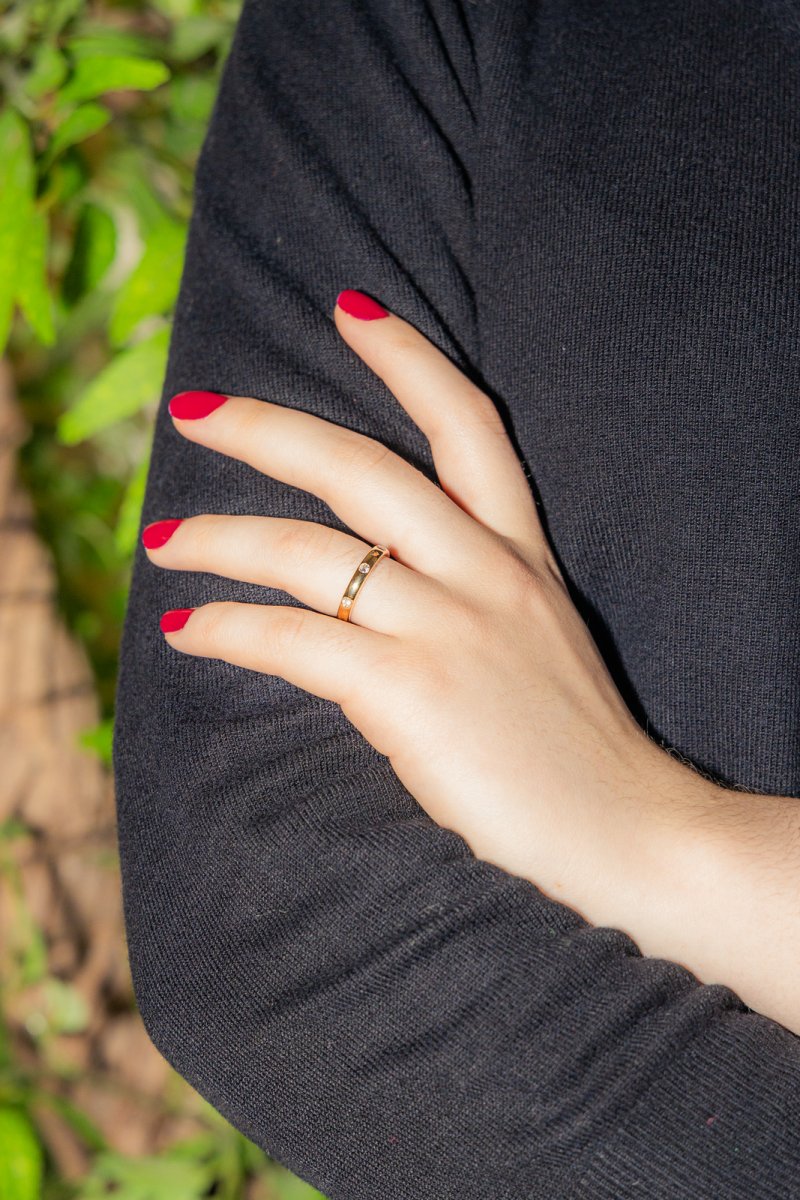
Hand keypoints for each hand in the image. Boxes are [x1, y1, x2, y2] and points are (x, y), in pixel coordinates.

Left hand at [142, 288, 712, 925]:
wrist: (628, 835)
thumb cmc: (575, 751)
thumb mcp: (536, 643)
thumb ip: (470, 600)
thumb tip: (374, 587)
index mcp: (519, 557)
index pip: (467, 427)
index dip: (407, 359)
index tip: (349, 307)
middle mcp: (485, 575)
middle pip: (361, 469)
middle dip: (268, 429)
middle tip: (193, 411)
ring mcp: (450, 631)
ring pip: (311, 551)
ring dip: (222, 540)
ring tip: (164, 543)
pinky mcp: (413, 694)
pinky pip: (295, 640)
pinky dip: (231, 630)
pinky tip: (190, 632)